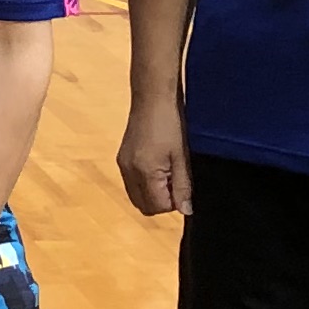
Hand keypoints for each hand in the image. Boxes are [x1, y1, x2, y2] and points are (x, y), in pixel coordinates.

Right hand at [118, 92, 192, 218]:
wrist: (152, 98)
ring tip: (167, 173)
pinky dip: (144, 184)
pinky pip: (132, 183)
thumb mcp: (182, 157)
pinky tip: (157, 166)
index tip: (183, 187)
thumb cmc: (170, 123)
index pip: (157, 207)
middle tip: (176, 182)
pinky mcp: (122, 158)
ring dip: (152, 194)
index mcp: (144, 172)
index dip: (174, 203)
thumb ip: (183, 186)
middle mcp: (129, 172)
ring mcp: (123, 165)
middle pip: (144, 206)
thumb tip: (185, 210)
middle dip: (161, 202)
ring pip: (136, 196)